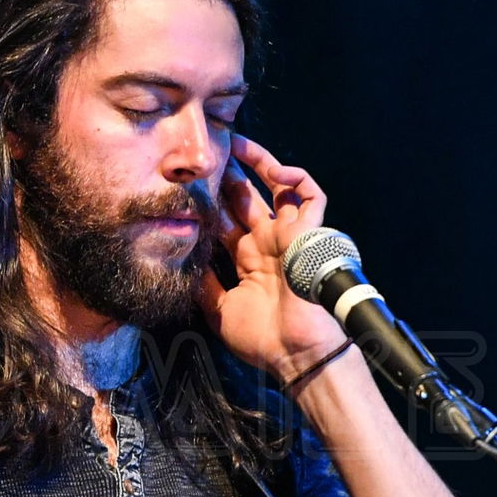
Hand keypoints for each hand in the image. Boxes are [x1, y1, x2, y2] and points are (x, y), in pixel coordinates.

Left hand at [200, 134, 347, 381]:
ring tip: (238, 143)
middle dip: (228, 174)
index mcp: (249, 260)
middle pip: (246, 197)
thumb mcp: (220, 311)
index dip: (210, 200)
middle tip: (208, 153)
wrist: (296, 352)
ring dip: (260, 163)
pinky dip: (299, 178)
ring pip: (278, 187)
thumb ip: (204, 286)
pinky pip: (312, 196)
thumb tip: (183, 262)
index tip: (188, 183)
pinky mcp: (308, 235)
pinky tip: (278, 170)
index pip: (226, 220)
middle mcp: (267, 243)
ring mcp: (288, 237)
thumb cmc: (264, 339)